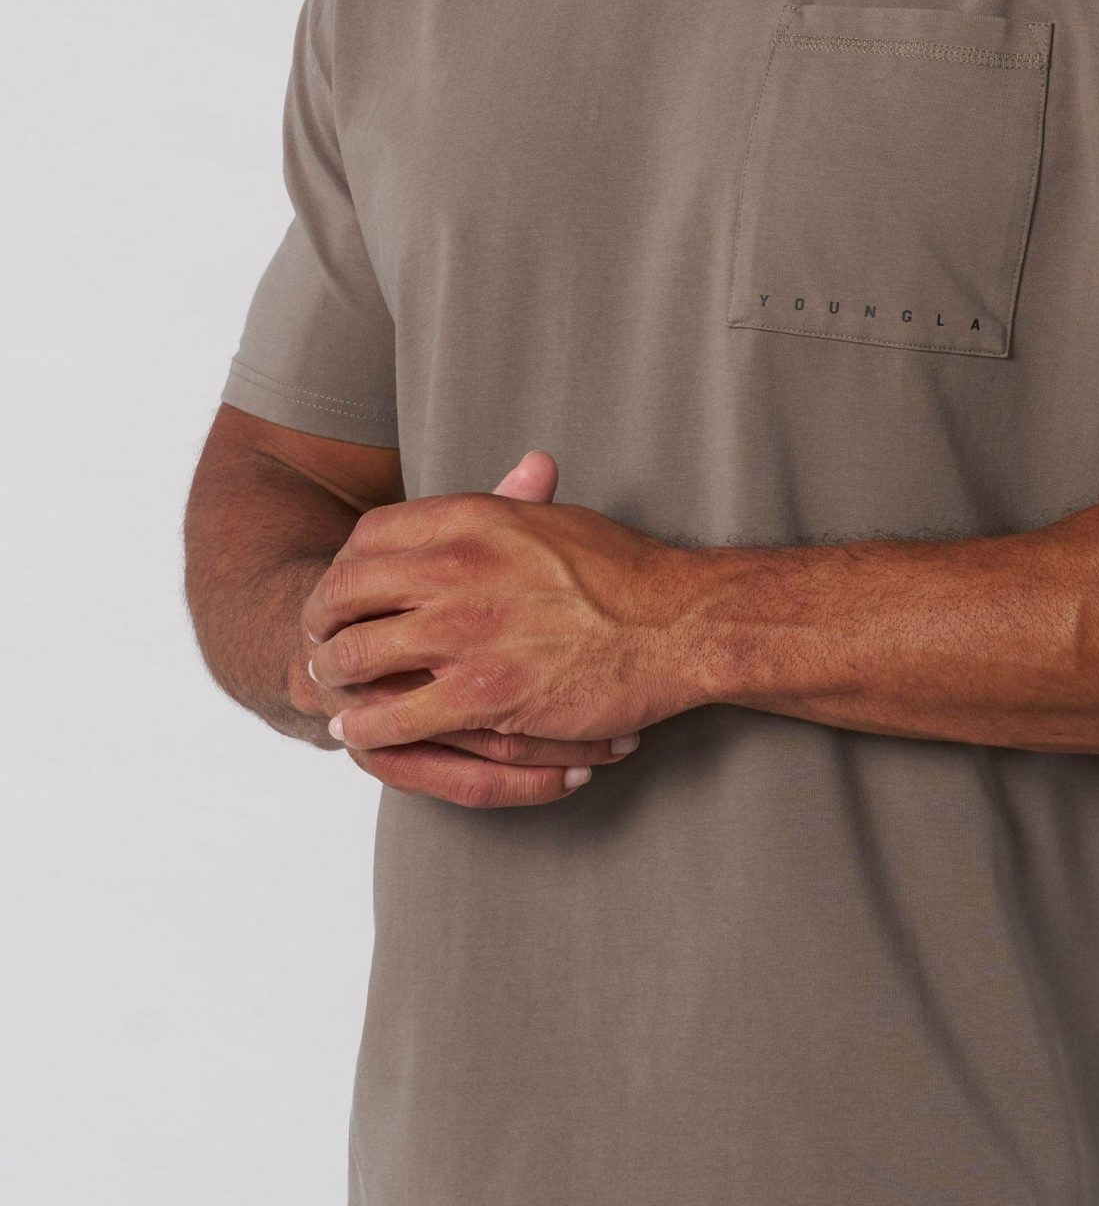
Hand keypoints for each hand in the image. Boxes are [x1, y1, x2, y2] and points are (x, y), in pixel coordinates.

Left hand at [299, 450, 709, 801]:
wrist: (676, 625)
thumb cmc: (625, 573)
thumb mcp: (559, 516)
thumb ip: (517, 499)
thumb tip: (517, 471)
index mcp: (472, 518)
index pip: (369, 535)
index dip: (343, 566)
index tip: (341, 588)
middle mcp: (457, 568)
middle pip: (345, 592)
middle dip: (320, 621)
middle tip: (316, 640)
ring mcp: (465, 633)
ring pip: (358, 658)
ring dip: (334, 678)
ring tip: (331, 689)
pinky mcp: (482, 694)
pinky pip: (397, 718)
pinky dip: (368, 730)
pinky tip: (360, 734)